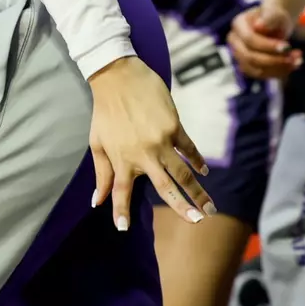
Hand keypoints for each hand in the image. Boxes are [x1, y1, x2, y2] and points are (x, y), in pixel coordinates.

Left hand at [87, 56, 213, 230]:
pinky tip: (204, 171)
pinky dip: (198, 161)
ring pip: (182, 173)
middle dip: (181, 207)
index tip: (123, 229)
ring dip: (197, 191)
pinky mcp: (173, 127)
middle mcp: (142, 155)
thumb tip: (95, 201)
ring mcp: (160, 141)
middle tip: (195, 222)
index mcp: (121, 160)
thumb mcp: (97, 143)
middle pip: (165, 188)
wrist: (118, 76)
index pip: (120, 192)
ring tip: (209, 207)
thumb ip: (101, 174)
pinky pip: (189, 149)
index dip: (121, 211)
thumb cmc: (105, 111)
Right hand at [228, 5, 301, 79]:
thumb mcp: (275, 12)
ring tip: (298, 60)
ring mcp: (239, 56)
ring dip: (279, 68)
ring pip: (256, 69)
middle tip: (296, 57)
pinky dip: (279, 72)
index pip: (250, 40)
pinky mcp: (248, 67)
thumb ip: (268, 17)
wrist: (275, 24)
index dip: (268, 46)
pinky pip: (262, 75)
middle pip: (250, 57)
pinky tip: (293, 65)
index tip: (287, 46)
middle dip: (275, 60)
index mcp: (238, 24)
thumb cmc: (274, 16)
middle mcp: (235, 41)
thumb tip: (259, 26)